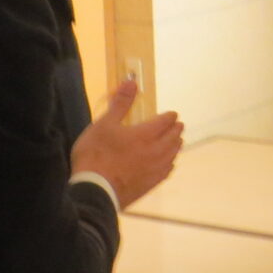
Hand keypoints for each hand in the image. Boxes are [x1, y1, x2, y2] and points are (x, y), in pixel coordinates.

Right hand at [70, 78, 183, 208]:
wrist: (95, 191)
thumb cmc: (96, 154)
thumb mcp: (104, 124)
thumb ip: (120, 103)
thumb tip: (132, 81)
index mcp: (146, 134)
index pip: (165, 122)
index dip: (170, 116)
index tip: (172, 114)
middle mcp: (155, 151)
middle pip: (173, 138)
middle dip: (176, 130)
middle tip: (178, 126)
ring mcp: (154, 170)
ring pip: (173, 155)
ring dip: (176, 146)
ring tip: (176, 142)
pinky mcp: (150, 185)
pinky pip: (167, 171)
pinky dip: (170, 163)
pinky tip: (168, 165)